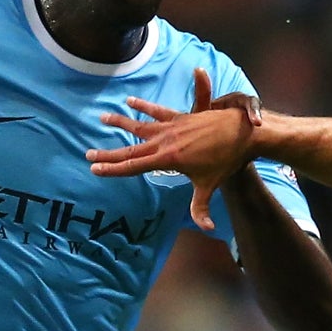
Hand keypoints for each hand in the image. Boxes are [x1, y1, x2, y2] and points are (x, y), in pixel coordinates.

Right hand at [87, 67, 260, 230]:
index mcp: (169, 159)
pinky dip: (143, 106)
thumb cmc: (227, 161)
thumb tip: (206, 228)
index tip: (94, 168)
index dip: (113, 169)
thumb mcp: (210, 185)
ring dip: (121, 122)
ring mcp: (172, 127)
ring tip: (103, 118)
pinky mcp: (181, 118)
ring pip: (140, 125)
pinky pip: (157, 111)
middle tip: (88, 153)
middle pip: (131, 148)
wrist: (243, 132)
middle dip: (109, 153)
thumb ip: (201, 208)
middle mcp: (166, 141)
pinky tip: (130, 101)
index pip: (134, 166)